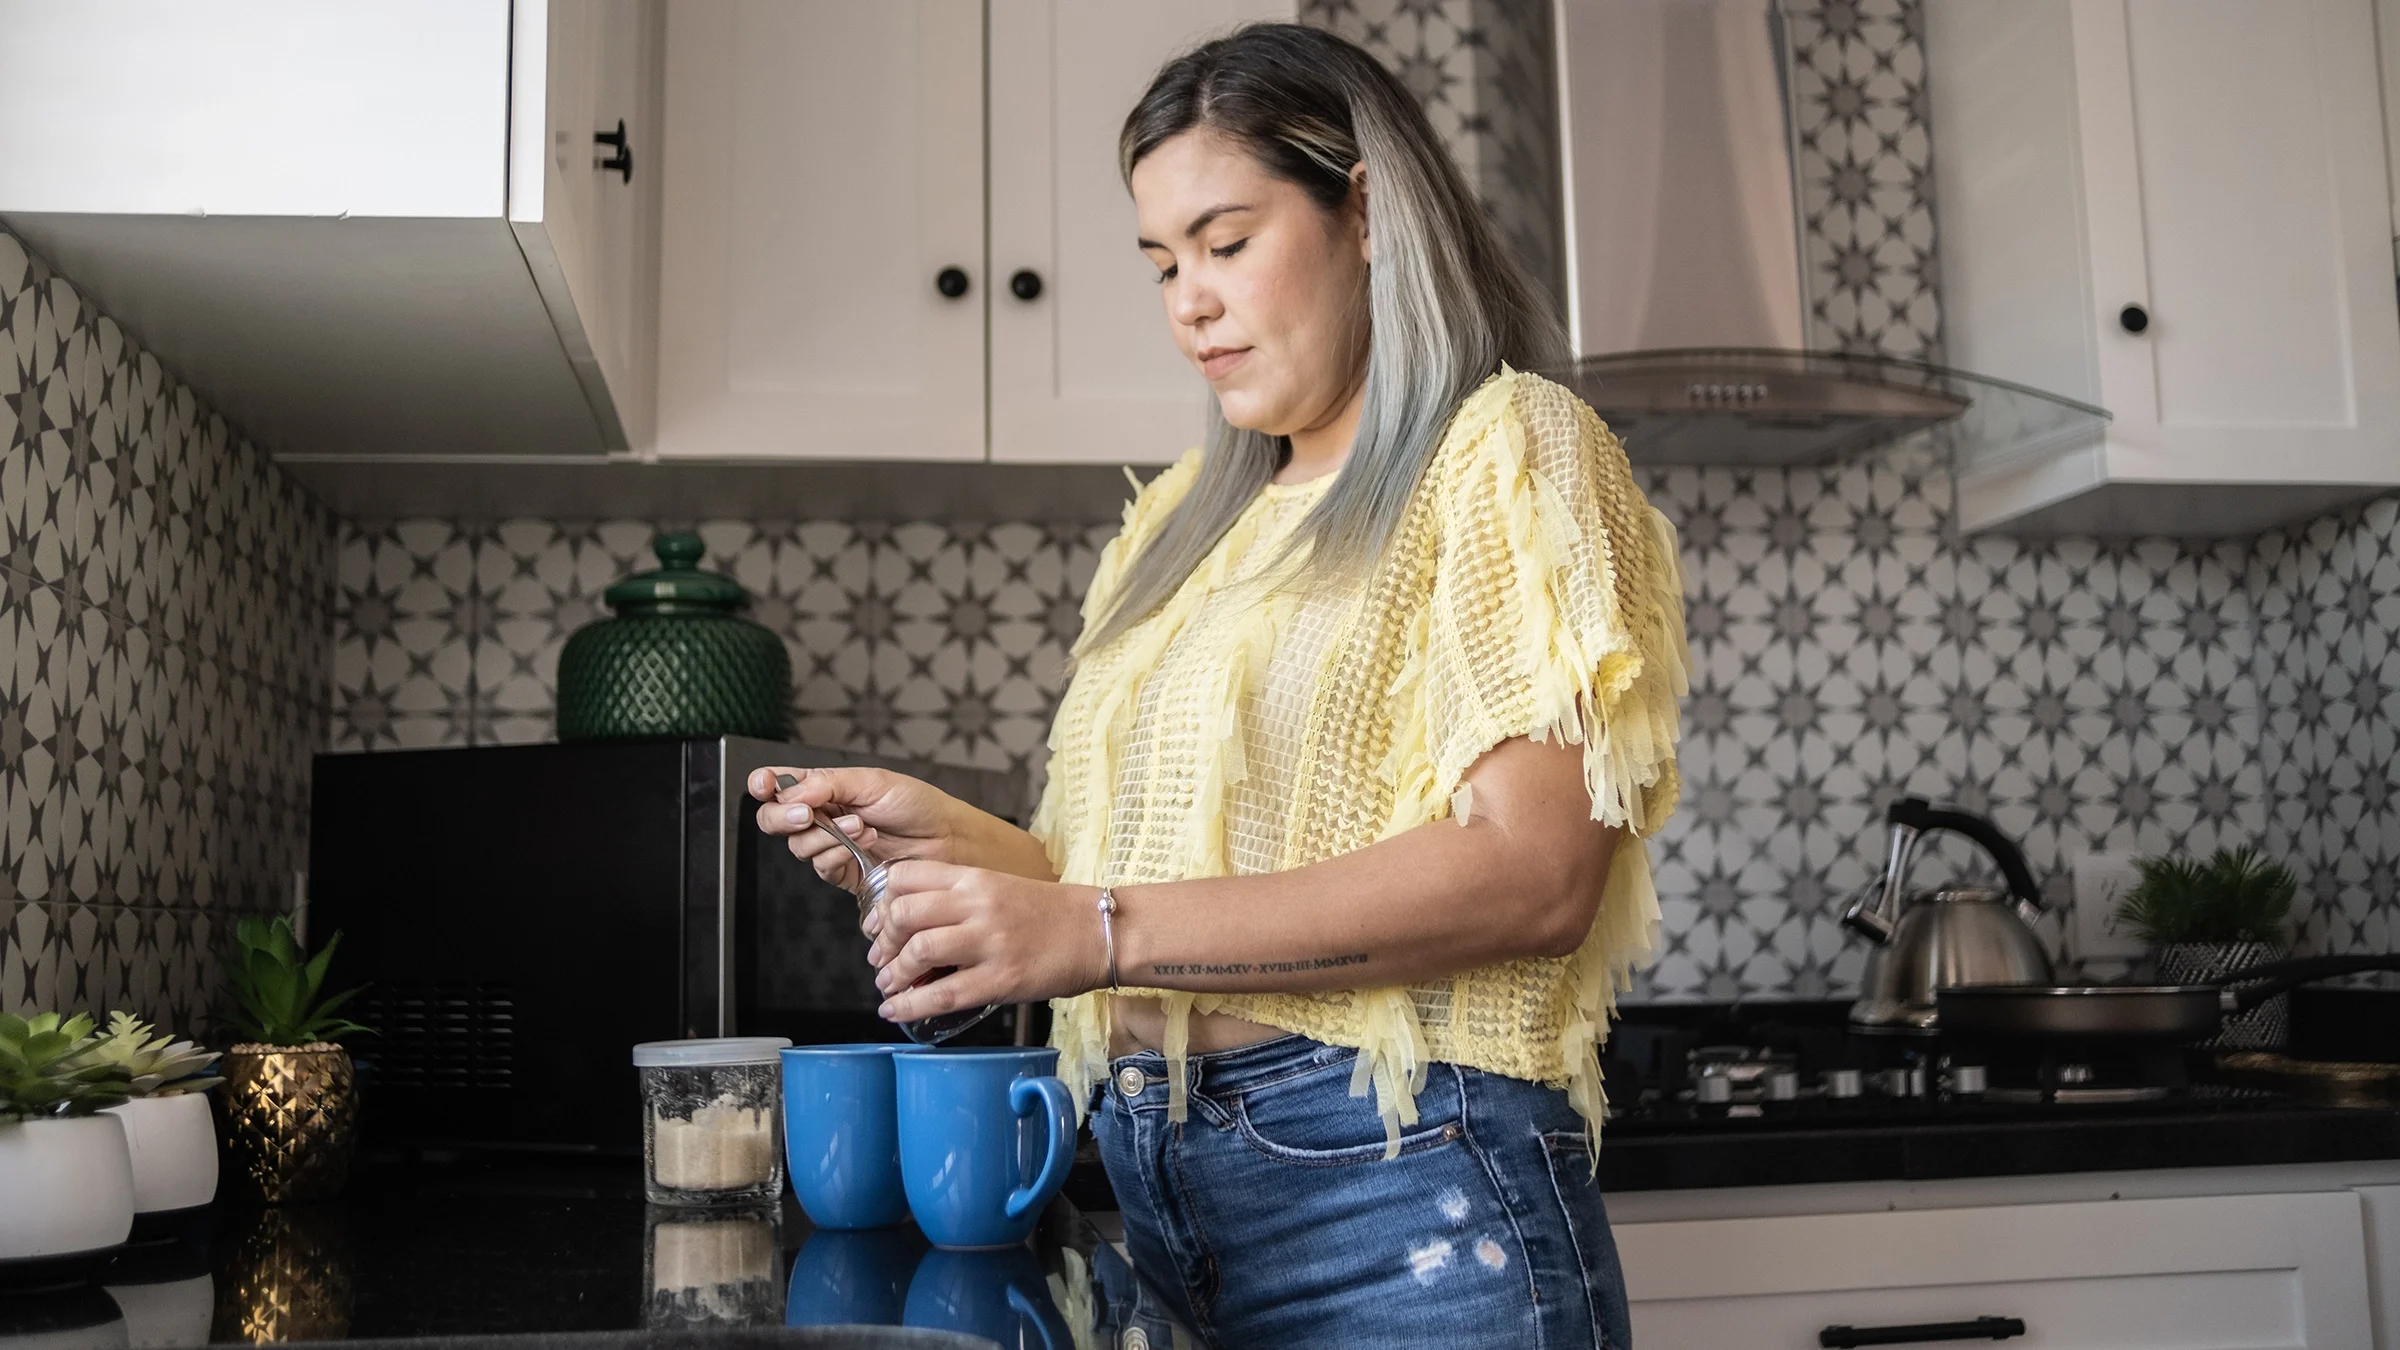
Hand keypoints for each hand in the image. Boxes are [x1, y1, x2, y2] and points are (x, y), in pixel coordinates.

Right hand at [747, 765, 968, 893]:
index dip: (763, 784)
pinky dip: (838, 854)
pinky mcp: (843, 871)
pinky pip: (821, 866)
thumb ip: (828, 784)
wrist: (946, 838)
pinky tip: (865, 842)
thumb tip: (792, 792)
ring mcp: (830, 846)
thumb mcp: (872, 782)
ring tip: (861, 825)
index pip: (778, 786)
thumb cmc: (916, 804)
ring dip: (826, 835)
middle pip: (774, 820)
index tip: (765, 785)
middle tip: (807, 813)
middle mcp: (821, 816)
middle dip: (784, 817)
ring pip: (797, 846)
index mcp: (823, 787)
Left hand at [864, 861, 1107, 1024]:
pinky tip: (896, 1010)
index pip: (906, 876)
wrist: (1100, 931)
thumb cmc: (1052, 914)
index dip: (882, 902)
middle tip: (882, 958)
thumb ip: (959, 900)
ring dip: (893, 974)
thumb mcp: (1000, 888)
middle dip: (884, 941)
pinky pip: (942, 995)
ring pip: (918, 952)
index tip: (879, 923)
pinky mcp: (1001, 979)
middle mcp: (978, 905)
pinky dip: (909, 1005)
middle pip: (903, 914)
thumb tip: (913, 926)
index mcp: (975, 879)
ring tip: (890, 985)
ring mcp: (989, 942)